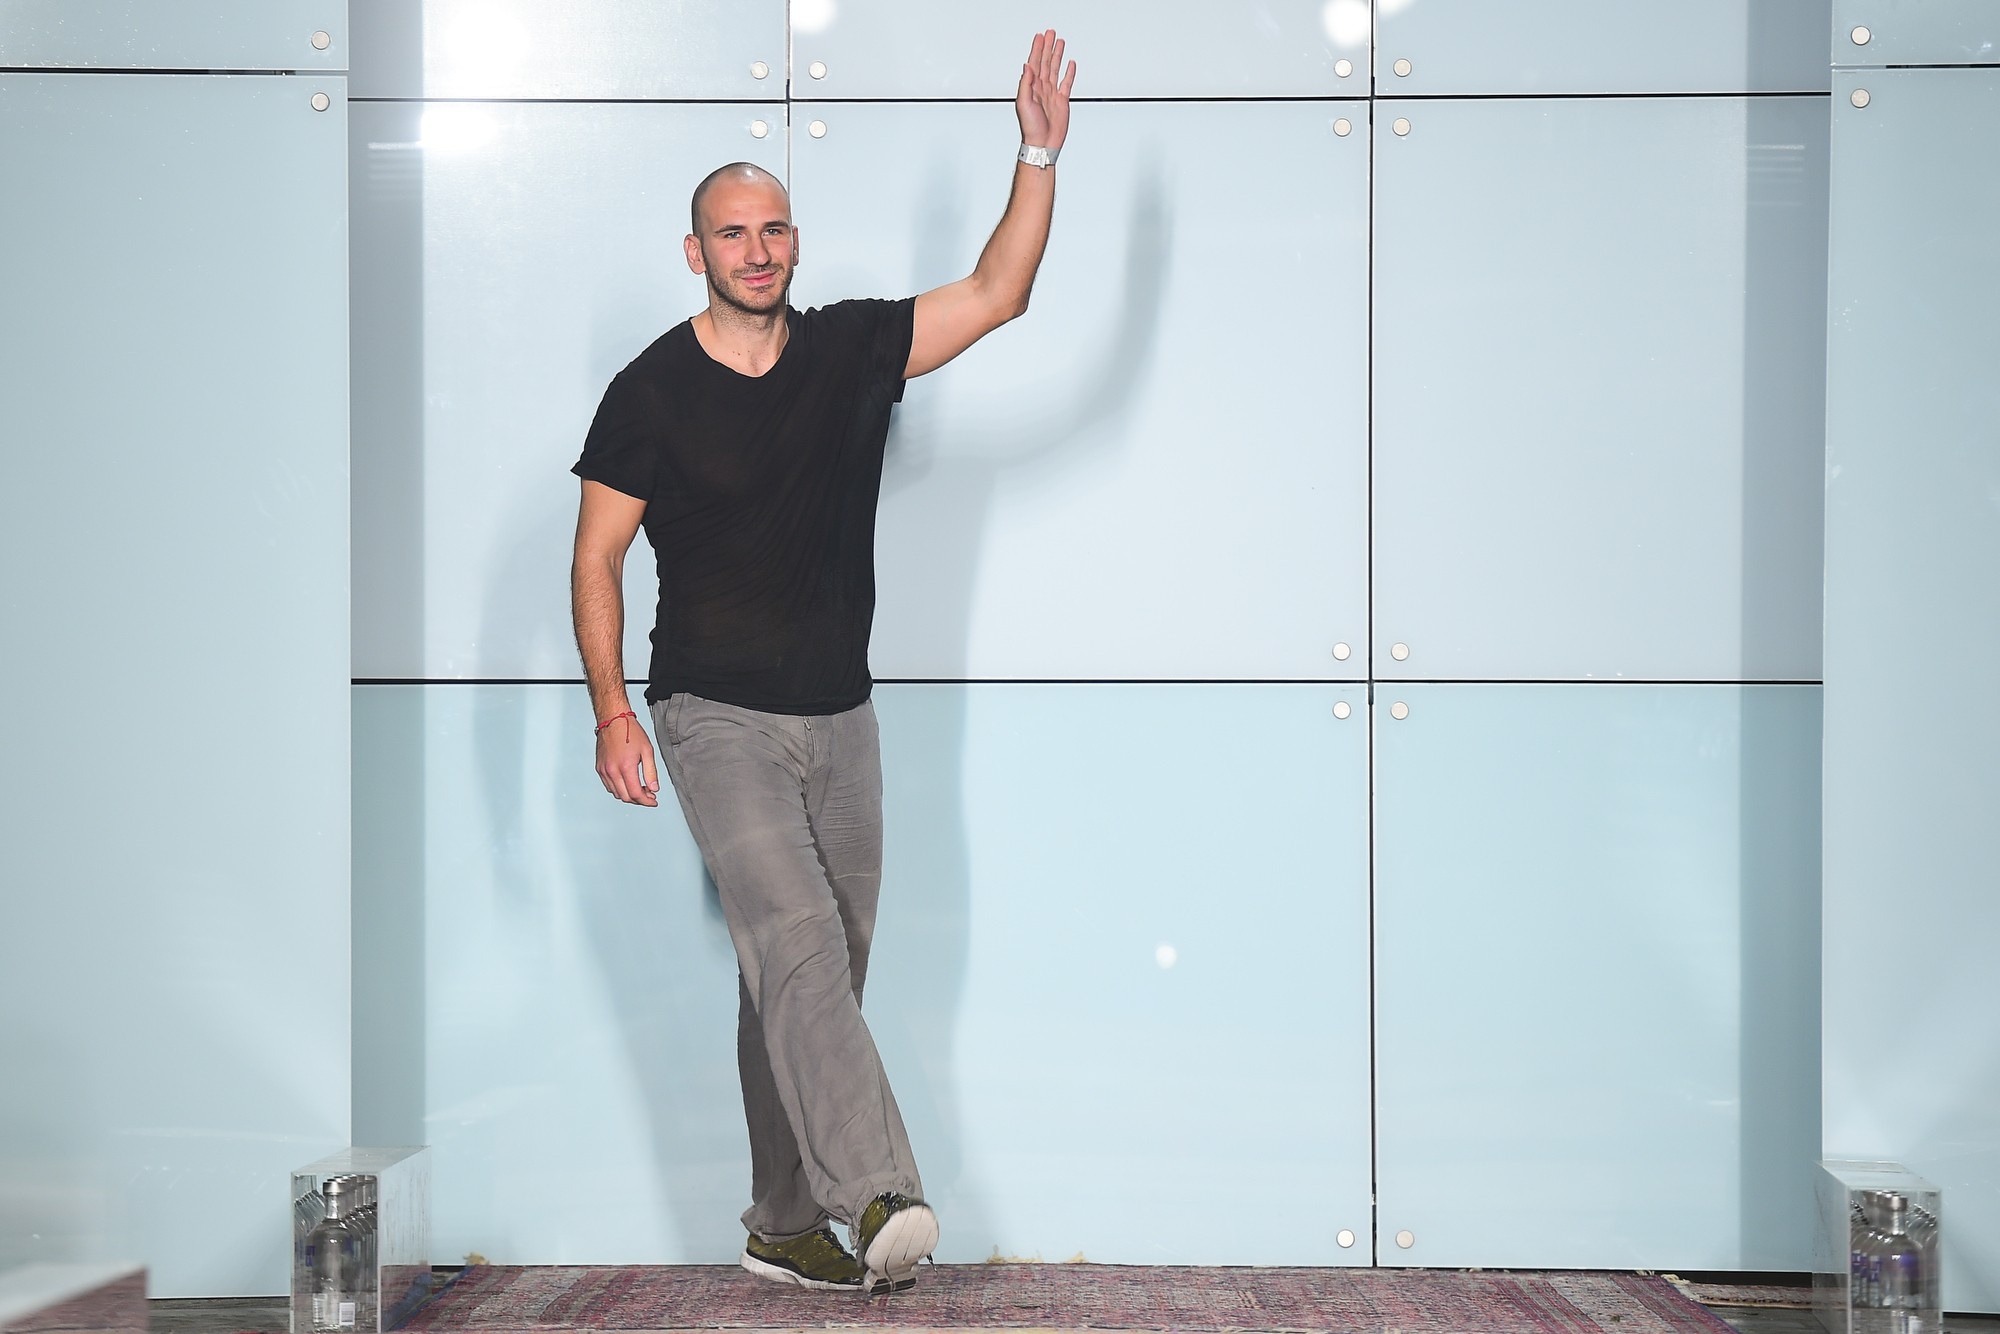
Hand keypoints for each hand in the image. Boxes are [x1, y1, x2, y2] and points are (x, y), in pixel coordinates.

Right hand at [595, 712, 659, 805]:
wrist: (614, 720)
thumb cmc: (630, 732)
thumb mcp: (647, 751)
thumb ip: (651, 772)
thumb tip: (654, 788)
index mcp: (625, 767)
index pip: (635, 794)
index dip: (646, 801)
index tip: (653, 801)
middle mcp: (612, 771)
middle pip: (625, 797)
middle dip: (639, 800)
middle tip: (649, 795)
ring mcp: (604, 770)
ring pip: (616, 793)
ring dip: (628, 795)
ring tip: (640, 788)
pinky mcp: (599, 768)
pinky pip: (609, 786)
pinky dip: (619, 789)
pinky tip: (628, 783)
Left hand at [1016, 29, 1074, 151]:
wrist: (1043, 143)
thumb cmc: (1031, 128)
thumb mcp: (1023, 104)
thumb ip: (1025, 84)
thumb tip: (1027, 66)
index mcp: (1031, 87)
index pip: (1034, 63)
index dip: (1037, 49)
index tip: (1040, 37)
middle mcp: (1041, 88)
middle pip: (1045, 62)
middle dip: (1047, 47)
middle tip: (1050, 33)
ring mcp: (1052, 94)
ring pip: (1055, 69)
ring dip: (1057, 55)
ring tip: (1059, 42)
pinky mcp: (1062, 101)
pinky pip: (1066, 83)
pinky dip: (1069, 73)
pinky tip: (1070, 64)